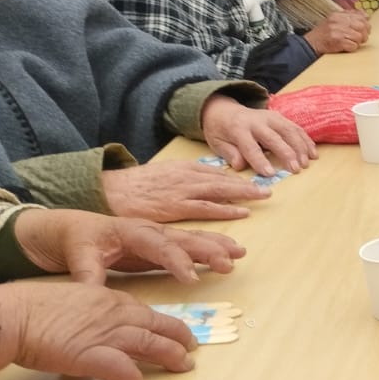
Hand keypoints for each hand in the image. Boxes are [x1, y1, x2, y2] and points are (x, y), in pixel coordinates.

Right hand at [0, 280, 197, 379]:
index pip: (146, 312)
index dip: (163, 324)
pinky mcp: (93, 355)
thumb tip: (98, 331)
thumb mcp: (75, 300)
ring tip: (183, 367)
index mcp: (111, 299)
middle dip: (180, 337)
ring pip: (152, 343)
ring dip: (171, 356)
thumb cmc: (35, 309)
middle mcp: (116, 314)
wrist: (17, 315)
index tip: (173, 332)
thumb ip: (94, 314)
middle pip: (159, 325)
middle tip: (191, 350)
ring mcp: (108, 334)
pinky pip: (123, 370)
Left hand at [12, 209, 244, 284]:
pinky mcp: (162, 245)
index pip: (159, 245)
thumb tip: (93, 295)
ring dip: (217, 246)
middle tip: (229, 263)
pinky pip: (191, 246)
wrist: (71, 228)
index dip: (177, 261)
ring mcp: (159, 235)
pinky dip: (212, 249)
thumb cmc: (76, 241)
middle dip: (208, 250)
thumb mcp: (78, 256)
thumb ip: (88, 274)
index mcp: (131, 231)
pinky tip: (230, 255)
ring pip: (193, 239)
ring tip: (240, 254)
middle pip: (184, 239)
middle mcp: (151, 230)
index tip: (192, 279)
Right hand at [102, 162, 269, 221]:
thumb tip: (201, 185)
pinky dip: (226, 208)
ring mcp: (182, 191)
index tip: (254, 180)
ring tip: (263, 195)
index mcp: (182, 168)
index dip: (235, 177)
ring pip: (219, 190)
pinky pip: (206, 207)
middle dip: (246, 183)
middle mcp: (186, 176)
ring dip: (243, 193)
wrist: (110, 191)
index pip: (215, 171)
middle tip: (268, 187)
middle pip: (222, 178)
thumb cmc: (133, 187)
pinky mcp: (176, 206)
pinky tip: (243, 211)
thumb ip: (182, 180)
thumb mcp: (161, 175)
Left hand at [200, 95, 316, 177]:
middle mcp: (256, 121)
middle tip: (296, 169)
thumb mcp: (216, 143)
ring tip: (307, 163)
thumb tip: (240, 165)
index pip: (250, 146)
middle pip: (274, 137)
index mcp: (238, 129)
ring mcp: (270, 117)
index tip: (270, 174)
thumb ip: (229, 153)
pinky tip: (313, 153)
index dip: (260, 160)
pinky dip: (306, 140)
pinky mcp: (280, 117)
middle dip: (286, 153)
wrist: (224, 110)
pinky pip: (296, 128)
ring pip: (289, 130)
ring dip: (300, 147)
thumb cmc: (220, 131)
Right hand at [305, 9, 371, 54]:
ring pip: (359, 36)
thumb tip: (366, 16)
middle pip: (362, 26)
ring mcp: (337, 31)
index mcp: (338, 14)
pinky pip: (353, 45)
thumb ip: (350, 16)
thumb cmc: (325, 33)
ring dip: (357, 42)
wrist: (311, 43)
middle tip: (360, 38)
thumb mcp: (335, 20)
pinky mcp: (337, 41)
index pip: (361, 16)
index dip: (366, 24)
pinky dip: (352, 48)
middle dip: (364, 34)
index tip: (364, 29)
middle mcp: (338, 21)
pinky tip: (345, 46)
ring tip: (350, 42)